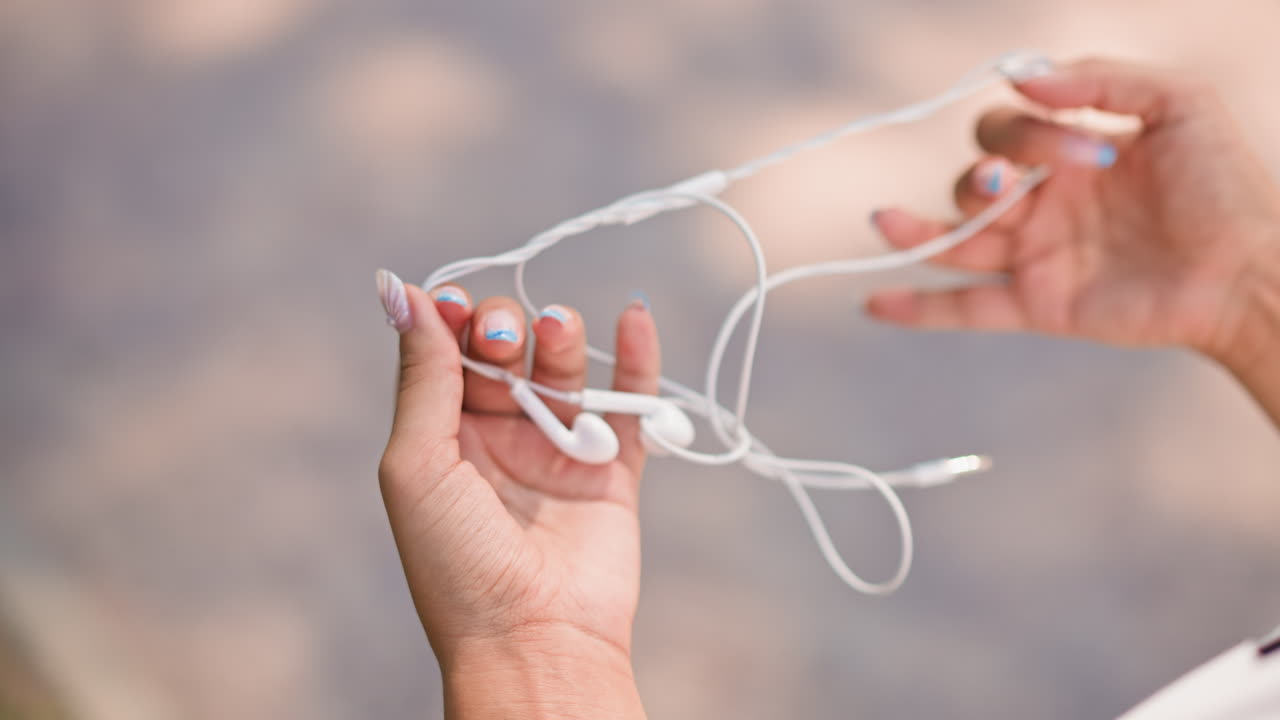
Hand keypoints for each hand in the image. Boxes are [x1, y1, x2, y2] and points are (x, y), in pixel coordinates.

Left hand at [376, 271, 654, 718]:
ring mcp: (559, 453)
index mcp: (444, 438)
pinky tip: (633, 316)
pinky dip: (636, 359)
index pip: (448, 355)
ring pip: (563, 370)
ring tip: (555, 327)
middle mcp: (500, 439)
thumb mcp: (418, 464)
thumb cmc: (457, 562)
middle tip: (502, 337)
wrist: (533, 640)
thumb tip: (400, 290)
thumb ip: (421, 377)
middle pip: (505, 352)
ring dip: (559, 335)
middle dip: (502, 327)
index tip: (451, 302)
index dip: (450, 319)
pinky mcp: (614, 471)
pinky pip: (631, 404)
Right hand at [867, 57, 1279, 371]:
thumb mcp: (1179, 105)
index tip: (1088, 149)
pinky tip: (874, 304)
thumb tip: (1022, 77)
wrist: (1248, 273)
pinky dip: (918, 309)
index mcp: (1071, 154)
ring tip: (886, 221)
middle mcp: (1045, 202)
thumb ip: (1103, 79)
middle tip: (1017, 185)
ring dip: (913, 229)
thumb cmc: (1227, 188)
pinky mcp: (1038, 305)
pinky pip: (966, 308)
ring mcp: (1036, 255)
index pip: (1009, 131)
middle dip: (982, 176)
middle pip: (972, 179)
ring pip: (955, 239)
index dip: (1028, 134)